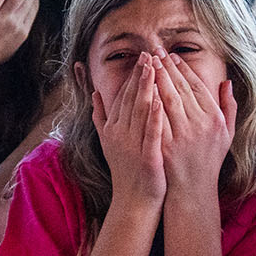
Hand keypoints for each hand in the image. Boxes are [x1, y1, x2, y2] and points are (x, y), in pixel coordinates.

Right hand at [93, 54, 166, 207]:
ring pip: (140, 112)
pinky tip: (161, 101)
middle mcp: (120, 134)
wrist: (133, 202)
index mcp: (112, 128)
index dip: (132, 76)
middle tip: (149, 53)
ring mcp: (132, 146)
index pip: (123, 96)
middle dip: (140, 76)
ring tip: (154, 69)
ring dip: (147, 89)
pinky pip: (151, 134)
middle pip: (131, 99)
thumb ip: (100, 116)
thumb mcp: (107, 141)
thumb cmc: (125, 171)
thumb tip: (93, 93)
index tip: (142, 57)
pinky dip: (155, 117)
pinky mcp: (146, 158)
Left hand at [156, 53, 233, 195]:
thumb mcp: (226, 133)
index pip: (196, 86)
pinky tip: (142, 88)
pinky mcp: (165, 145)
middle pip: (180, 89)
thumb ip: (228, 106)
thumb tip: (227, 82)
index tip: (172, 56)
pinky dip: (149, 101)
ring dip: (156, 79)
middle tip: (154, 52)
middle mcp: (200, 125)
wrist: (192, 190)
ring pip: (167, 99)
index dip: (183, 69)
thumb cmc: (209, 159)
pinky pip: (155, 118)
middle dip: (166, 68)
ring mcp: (182, 136)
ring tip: (147, 63)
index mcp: (213, 119)